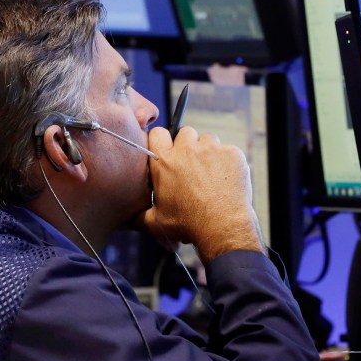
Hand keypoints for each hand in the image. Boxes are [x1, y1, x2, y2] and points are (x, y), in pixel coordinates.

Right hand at [139, 126, 263, 263]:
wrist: (222, 227)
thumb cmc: (188, 225)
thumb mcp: (156, 222)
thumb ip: (139, 216)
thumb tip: (128, 219)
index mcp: (164, 162)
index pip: (157, 133)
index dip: (162, 141)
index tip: (167, 151)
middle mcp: (186, 150)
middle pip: (185, 133)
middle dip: (187, 145)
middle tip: (191, 165)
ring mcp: (211, 149)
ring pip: (207, 139)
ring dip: (207, 152)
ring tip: (210, 173)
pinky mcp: (232, 153)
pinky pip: (228, 150)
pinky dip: (227, 161)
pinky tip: (225, 179)